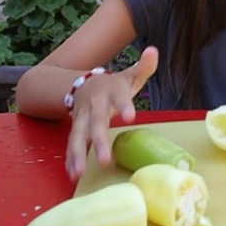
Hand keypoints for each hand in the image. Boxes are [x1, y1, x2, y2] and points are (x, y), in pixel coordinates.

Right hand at [65, 46, 158, 179]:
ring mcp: (82, 118)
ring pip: (78, 136)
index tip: (131, 117)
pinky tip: (72, 174)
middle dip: (99, 141)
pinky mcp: (76, 129)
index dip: (124, 106)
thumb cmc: (114, 85)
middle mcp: (94, 105)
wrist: (84, 84)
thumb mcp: (129, 76)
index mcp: (110, 92)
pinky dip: (70, 159)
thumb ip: (143, 67)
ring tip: (80, 173)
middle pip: (96, 123)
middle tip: (106, 160)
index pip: (119, 98)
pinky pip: (71, 144)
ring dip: (78, 154)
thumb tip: (154, 50)